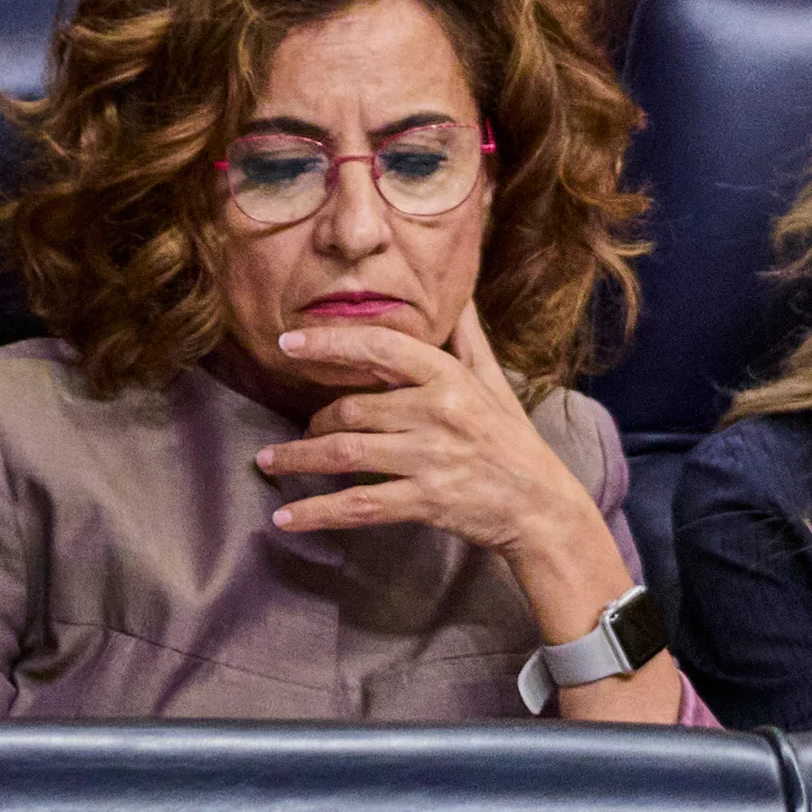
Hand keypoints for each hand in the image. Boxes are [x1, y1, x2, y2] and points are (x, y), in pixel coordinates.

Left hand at [257, 303, 603, 565]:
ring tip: (270, 461)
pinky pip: (360, 504)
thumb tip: (459, 293)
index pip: (379, 347)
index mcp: (449, 377)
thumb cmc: (511, 440)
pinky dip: (318, 511)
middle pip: (352, 409)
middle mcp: (438, 412)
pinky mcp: (427, 500)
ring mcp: (432, 457)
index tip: (288, 343)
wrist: (541, 505)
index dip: (330, 342)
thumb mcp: (492, 382)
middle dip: (313, 421)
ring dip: (299, 458)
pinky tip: (286, 518)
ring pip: (346, 453)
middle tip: (299, 429)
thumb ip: (467, 338)